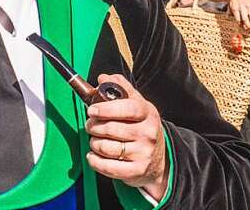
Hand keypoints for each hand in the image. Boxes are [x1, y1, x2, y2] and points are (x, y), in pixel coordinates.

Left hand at [86, 75, 168, 201]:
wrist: (159, 158)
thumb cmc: (142, 127)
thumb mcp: (137, 104)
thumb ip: (120, 88)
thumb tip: (103, 78)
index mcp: (148, 113)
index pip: (128, 108)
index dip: (107, 109)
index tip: (92, 110)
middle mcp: (148, 134)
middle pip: (112, 129)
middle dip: (94, 126)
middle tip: (90, 125)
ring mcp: (143, 154)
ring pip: (107, 148)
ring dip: (94, 143)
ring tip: (95, 139)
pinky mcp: (136, 171)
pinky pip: (107, 167)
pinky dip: (94, 160)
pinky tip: (93, 155)